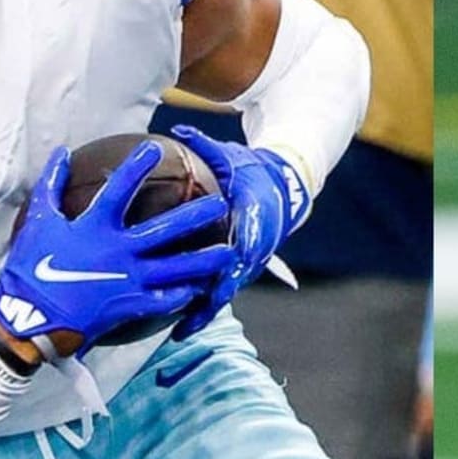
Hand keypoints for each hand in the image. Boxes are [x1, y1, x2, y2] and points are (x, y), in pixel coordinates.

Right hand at [0, 142, 232, 357]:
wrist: (27, 320)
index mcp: (95, 227)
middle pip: (166, 228)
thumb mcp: (39, 222)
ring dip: (204, 259)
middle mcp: (118, 250)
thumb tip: (60, 153)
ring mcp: (127, 279)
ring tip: (229, 252)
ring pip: (176, 267)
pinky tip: (200, 290)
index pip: (119, 188)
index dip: (136, 166)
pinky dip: (183, 294)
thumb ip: (51, 185)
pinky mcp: (129, 305)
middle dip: (196, 214)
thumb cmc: (29, 268)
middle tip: (221, 203)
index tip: (153, 149)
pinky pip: (164, 300)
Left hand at [168, 125, 310, 339]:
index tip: (230, 257)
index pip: (251, 234)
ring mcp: (248, 261)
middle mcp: (254, 244)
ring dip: (206, 310)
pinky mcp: (239, 270)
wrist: (279, 190)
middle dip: (217, 293)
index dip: (242, 248)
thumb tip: (177, 128)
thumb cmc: (249, 170)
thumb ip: (204, 145)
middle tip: (193, 307)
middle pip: (237, 273)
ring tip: (180, 330)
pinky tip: (178, 326)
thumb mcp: (229, 156)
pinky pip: (220, 292)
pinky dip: (202, 308)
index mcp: (254, 215)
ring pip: (227, 289)